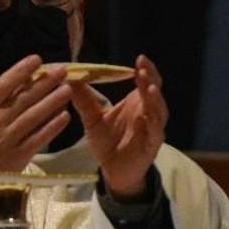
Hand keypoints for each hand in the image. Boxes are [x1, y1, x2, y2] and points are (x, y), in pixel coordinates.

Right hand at [0, 55, 71, 175]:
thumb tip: (23, 81)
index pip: (3, 85)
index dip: (20, 70)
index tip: (36, 59)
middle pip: (23, 98)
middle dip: (44, 83)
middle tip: (62, 70)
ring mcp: (7, 139)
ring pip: (33, 116)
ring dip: (52, 102)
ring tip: (67, 89)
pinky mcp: (18, 156)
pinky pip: (38, 139)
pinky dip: (52, 127)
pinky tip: (65, 117)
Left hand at [68, 55, 167, 199]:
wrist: (113, 171)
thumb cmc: (107, 142)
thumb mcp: (92, 119)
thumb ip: (84, 99)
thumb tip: (70, 77)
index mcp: (137, 103)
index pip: (146, 80)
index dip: (145, 69)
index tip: (139, 58)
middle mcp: (148, 112)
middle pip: (154, 91)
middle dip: (149, 79)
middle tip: (142, 68)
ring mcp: (153, 129)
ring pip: (158, 111)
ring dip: (154, 99)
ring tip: (148, 87)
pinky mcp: (151, 146)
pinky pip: (154, 133)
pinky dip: (151, 124)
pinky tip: (144, 117)